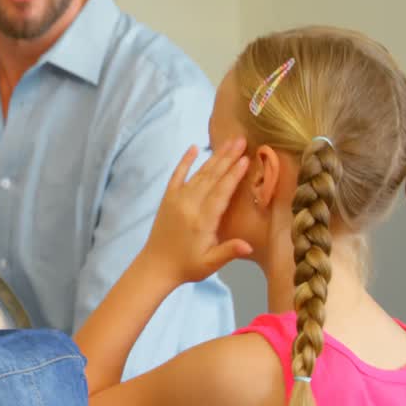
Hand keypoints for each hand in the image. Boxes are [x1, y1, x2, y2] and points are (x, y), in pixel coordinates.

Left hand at [141, 139, 251, 283]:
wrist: (156, 266)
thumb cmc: (188, 266)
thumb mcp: (210, 263)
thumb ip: (229, 251)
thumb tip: (249, 246)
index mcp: (202, 220)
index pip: (221, 192)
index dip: (233, 175)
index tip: (246, 159)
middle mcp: (189, 205)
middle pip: (211, 177)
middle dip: (227, 158)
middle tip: (242, 140)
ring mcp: (176, 199)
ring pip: (198, 174)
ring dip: (214, 157)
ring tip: (229, 142)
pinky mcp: (167, 199)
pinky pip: (176, 176)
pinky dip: (185, 161)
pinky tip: (193, 147)